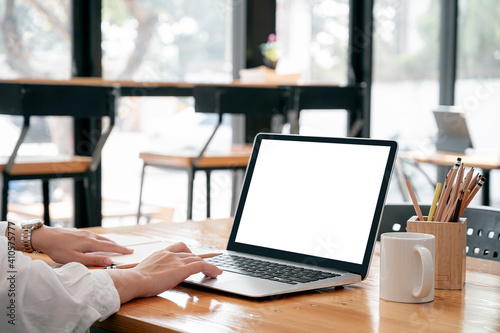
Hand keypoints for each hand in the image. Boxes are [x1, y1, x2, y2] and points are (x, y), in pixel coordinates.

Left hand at [32, 226, 133, 265]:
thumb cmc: (59, 249)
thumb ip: (93, 260)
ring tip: (116, 246)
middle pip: (108, 241)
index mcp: (90, 243)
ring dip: (110, 242)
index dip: (121, 250)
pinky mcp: (79, 232)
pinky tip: (99, 242)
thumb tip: (109, 260)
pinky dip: (102, 240)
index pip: (110, 247)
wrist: (46, 236)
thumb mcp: (76, 259)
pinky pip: (95, 236)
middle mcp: (90, 236)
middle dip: (118, 246)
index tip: (130, 251)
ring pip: (101, 238)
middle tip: (127, 249)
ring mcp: (84, 233)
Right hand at [106, 242, 222, 303]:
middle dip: (200, 261)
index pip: (179, 247)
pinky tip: (216, 273)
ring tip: (215, 272)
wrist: (134, 280)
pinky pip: (201, 266)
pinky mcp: (182, 269)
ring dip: (208, 266)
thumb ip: (152, 270)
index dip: (189, 253)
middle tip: (206, 268)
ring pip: (198, 259)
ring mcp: (176, 260)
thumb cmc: (135, 280)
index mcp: (161, 253)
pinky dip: (211, 268)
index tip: (193, 257)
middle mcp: (170, 254)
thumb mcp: (144, 271)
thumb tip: (152, 277)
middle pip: (191, 254)